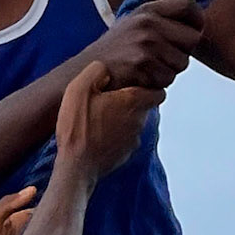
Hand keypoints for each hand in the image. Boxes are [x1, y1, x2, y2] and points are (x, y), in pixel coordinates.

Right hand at [55, 60, 163, 180]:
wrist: (75, 166)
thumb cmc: (77, 127)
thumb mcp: (78, 88)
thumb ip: (96, 71)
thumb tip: (104, 67)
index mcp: (132, 101)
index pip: (159, 91)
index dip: (149, 86)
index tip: (134, 86)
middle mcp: (139, 121)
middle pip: (145, 107)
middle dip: (132, 103)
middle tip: (109, 101)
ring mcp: (134, 140)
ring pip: (135, 124)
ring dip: (123, 120)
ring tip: (99, 120)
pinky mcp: (125, 155)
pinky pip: (125, 141)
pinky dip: (116, 137)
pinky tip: (97, 137)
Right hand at [94, 0, 204, 88]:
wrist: (83, 73)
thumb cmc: (113, 50)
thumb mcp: (135, 22)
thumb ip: (165, 8)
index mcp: (147, 10)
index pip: (189, 6)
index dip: (198, 21)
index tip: (192, 32)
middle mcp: (148, 23)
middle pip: (192, 39)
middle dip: (182, 53)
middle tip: (162, 59)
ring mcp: (145, 44)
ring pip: (181, 63)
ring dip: (169, 72)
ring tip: (147, 70)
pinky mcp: (141, 66)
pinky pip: (167, 80)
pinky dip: (156, 85)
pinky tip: (140, 80)